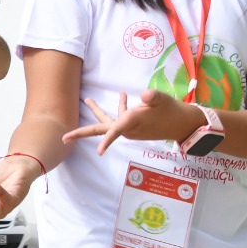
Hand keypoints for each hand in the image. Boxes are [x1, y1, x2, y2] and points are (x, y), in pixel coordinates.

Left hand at [65, 89, 203, 154]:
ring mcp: (130, 128)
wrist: (184, 123)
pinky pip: (122, 116)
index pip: (114, 131)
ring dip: (99, 110)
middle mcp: (127, 128)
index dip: (106, 140)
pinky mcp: (134, 125)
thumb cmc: (172, 111)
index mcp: (131, 123)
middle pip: (101, 129)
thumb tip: (144, 95)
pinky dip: (121, 106)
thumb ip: (153, 97)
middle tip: (63, 137)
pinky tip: (122, 94)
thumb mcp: (163, 100)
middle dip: (82, 132)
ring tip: (88, 99)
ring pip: (110, 120)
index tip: (99, 152)